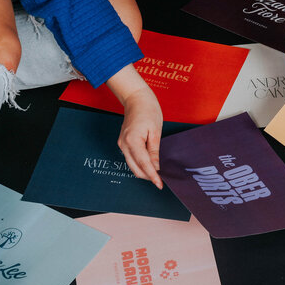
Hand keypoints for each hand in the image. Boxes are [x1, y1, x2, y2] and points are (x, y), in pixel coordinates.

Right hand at [107, 65, 163, 188]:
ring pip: (132, 166)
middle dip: (148, 176)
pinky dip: (140, 164)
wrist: (136, 99)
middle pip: (136, 168)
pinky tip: (150, 165)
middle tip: (162, 180)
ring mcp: (122, 145)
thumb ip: (154, 151)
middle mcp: (124, 145)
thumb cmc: (148, 111)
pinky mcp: (123, 144)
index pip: (143, 164)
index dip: (152, 176)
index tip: (160, 184)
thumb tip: (156, 167)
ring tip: (158, 174)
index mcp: (132, 141)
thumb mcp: (155, 131)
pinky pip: (132, 159)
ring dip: (144, 171)